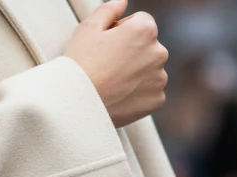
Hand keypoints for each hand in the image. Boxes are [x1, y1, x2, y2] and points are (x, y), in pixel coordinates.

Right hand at [63, 0, 168, 127]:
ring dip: (136, 74)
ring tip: (112, 84)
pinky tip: (120, 97)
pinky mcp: (156, 100)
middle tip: (107, 67)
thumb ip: (109, 9)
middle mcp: (159, 52)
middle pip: (147, 47)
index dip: (121, 33)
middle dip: (132, 53)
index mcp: (145, 30)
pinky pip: (151, 93)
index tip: (106, 47)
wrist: (77, 106)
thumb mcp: (88, 29)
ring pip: (149, 71)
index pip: (140, 23)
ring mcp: (159, 79)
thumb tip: (123, 2)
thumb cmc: (80, 66)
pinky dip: (138, 95)